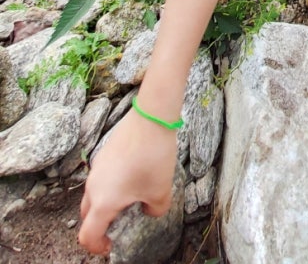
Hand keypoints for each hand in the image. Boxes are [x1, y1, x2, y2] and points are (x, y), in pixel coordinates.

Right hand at [78, 109, 177, 254]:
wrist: (151, 118)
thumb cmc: (154, 158)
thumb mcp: (161, 192)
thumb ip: (153, 211)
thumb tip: (147, 210)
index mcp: (103, 202)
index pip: (87, 236)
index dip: (96, 248)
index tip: (111, 246)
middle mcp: (94, 186)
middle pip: (87, 216)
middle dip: (99, 226)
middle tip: (119, 226)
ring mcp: (97, 168)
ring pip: (94, 195)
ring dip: (105, 204)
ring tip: (130, 200)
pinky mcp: (104, 154)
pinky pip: (102, 178)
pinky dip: (110, 186)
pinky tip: (133, 177)